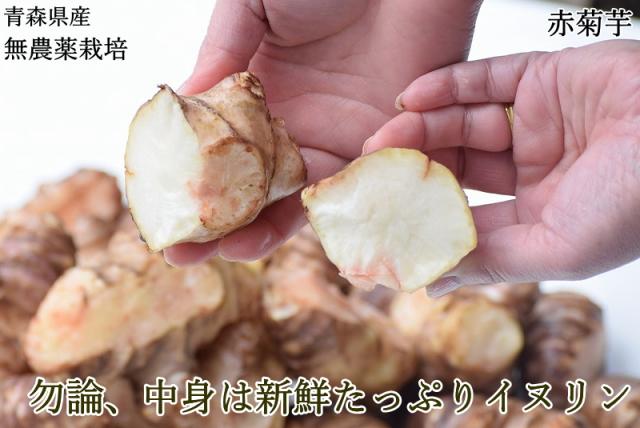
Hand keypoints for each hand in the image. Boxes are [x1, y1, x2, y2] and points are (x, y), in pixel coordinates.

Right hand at [165, 0, 481, 265]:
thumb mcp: (255, 2)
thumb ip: (222, 50)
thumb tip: (181, 99)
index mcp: (261, 96)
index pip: (221, 153)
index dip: (191, 183)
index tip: (159, 211)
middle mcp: (298, 127)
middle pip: (255, 190)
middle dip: (220, 223)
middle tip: (182, 252)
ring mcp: (341, 141)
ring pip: (303, 202)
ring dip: (269, 230)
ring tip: (234, 250)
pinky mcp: (388, 148)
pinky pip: (361, 189)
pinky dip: (334, 204)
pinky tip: (298, 220)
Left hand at [364, 40, 639, 295]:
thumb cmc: (634, 202)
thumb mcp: (556, 248)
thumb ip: (492, 261)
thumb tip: (431, 283)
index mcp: (537, 214)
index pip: (466, 216)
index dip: (423, 215)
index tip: (380, 216)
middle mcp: (532, 169)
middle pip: (456, 166)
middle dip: (415, 166)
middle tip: (373, 167)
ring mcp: (536, 122)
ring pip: (463, 121)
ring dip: (421, 127)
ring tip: (386, 135)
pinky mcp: (543, 77)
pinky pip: (485, 78)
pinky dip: (446, 85)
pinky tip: (411, 97)